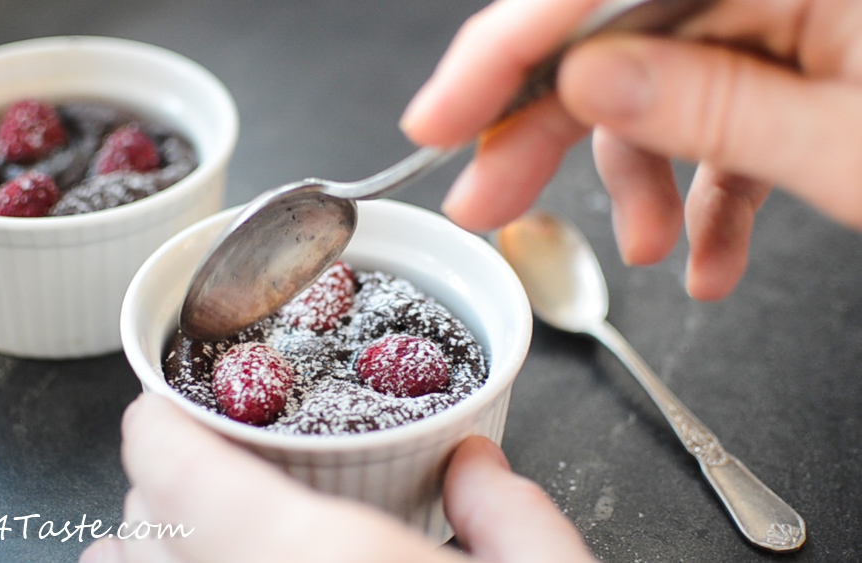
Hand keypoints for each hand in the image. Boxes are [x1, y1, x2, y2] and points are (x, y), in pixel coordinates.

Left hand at [79, 393, 595, 562]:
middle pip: (141, 531)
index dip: (156, 425)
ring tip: (168, 533)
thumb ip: (511, 513)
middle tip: (202, 464)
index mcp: (314, 556)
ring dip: (144, 551)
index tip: (166, 408)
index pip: (169, 467)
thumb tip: (475, 463)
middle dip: (158, 489)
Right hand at [400, 0, 861, 299]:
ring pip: (654, 86)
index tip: (438, 121)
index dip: (502, 53)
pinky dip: (700, 193)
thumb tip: (587, 87)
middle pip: (610, 38)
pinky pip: (713, 120)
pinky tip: (709, 256)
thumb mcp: (845, 145)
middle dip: (544, 130)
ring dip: (635, 180)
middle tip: (486, 200)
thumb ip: (714, 107)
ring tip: (650, 252)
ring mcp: (777, 22)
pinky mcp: (789, 68)